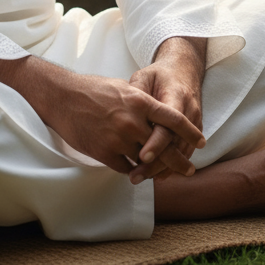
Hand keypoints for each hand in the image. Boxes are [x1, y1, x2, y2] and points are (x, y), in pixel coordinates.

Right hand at [0, 55, 203, 177]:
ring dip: (156, 169)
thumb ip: (140, 101)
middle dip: (180, 161)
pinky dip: (133, 170)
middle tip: (189, 169)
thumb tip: (156, 112)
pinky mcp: (104, 152)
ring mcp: (118, 138)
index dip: (190, 131)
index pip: (172, 118)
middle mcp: (131, 121)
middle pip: (164, 147)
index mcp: (138, 100)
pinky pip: (126, 168)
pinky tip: (137, 171)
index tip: (201, 141)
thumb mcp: (121, 87)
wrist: (62, 97)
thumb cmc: (92, 89)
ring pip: (146, 161)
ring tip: (166, 176)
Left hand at [127, 36, 206, 182]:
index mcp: (176, 96)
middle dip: (158, 163)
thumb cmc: (159, 75)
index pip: (168, 125)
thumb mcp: (145, 76)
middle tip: (137, 176)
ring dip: (163, 168)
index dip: (156, 143)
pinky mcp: (195, 130)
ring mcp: (195, 122)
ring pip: (181, 152)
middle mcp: (189, 111)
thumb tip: (121, 111)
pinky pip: (184, 151)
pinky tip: (155, 174)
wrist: (183, 70)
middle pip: (175, 144)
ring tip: (142, 178)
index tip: (142, 157)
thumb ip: (135, 93)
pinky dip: (171, 164)